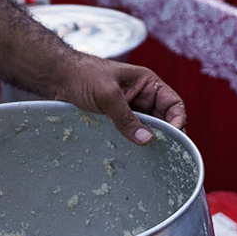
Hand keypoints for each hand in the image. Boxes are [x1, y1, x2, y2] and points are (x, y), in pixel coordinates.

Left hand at [56, 58, 187, 143]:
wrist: (57, 77)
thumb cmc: (84, 75)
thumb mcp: (107, 94)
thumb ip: (126, 117)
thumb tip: (147, 140)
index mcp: (147, 83)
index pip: (172, 103)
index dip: (178, 119)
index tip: (176, 136)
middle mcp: (142, 98)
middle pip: (163, 120)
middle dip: (165, 135)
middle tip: (166, 154)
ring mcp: (129, 111)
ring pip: (147, 130)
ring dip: (148, 142)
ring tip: (150, 160)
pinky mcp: (116, 121)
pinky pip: (130, 135)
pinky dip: (133, 145)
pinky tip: (132, 156)